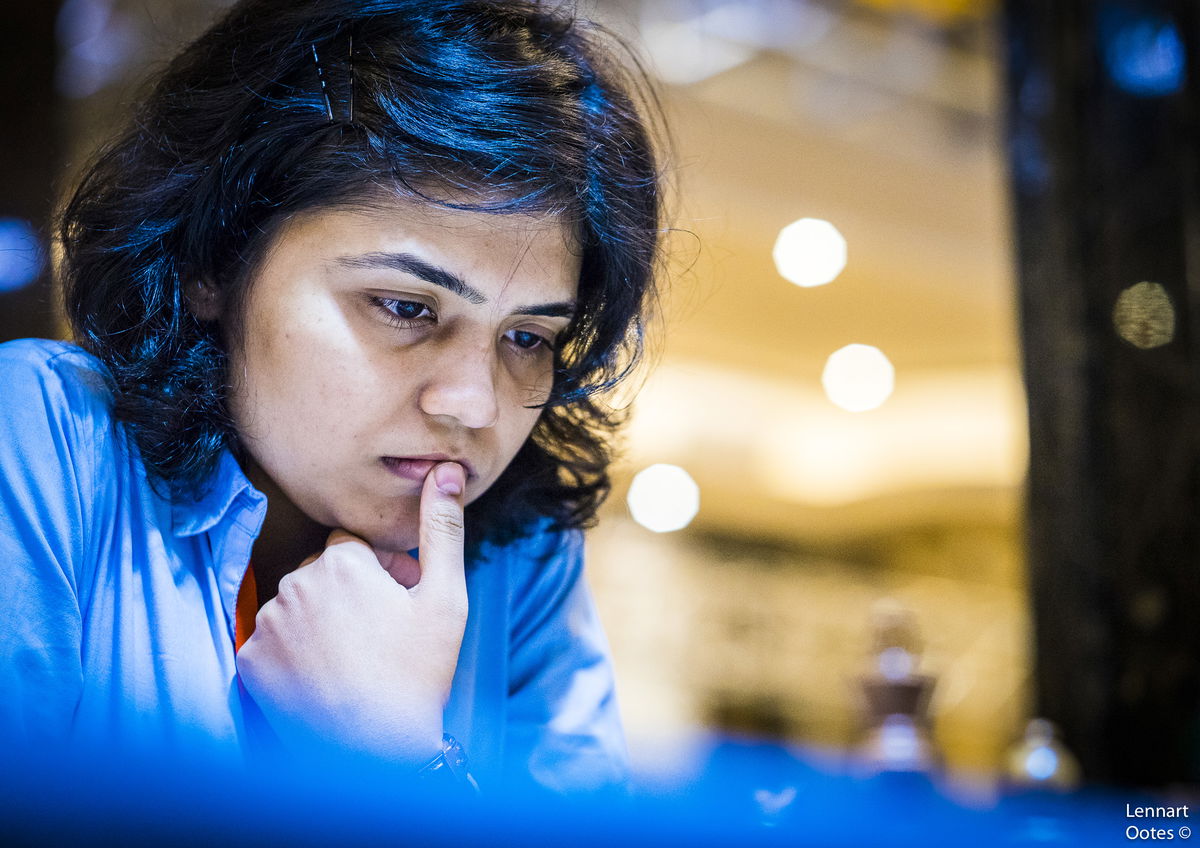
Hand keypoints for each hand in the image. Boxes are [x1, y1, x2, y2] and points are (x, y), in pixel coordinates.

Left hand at [236, 462, 467, 765]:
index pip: (354, 544)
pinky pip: (273, 642)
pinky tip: (324, 677)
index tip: (401, 602)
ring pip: (298, 605)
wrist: (376, 754)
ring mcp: (266, 624)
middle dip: (350, 591)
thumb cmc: (418, 673)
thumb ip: (443, 528)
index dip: (382, 569)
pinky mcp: (249, 661)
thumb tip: (444, 470)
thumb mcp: (445, 597)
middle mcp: (294, 584)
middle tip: (382, 633)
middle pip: (324, 572)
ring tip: (354, 659)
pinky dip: (294, 653)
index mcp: (340, 561)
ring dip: (321, 620)